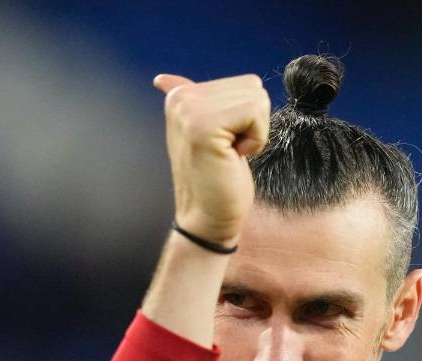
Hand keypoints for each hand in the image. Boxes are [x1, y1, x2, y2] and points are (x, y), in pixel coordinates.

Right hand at [153, 73, 270, 246]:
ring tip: (228, 154)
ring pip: (258, 100)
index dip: (247, 119)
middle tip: (227, 151)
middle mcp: (180, 97)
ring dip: (254, 133)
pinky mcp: (203, 125)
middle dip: (253, 123)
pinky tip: (231, 158)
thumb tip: (163, 79)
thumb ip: (196, 103)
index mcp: (180, 95)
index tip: (222, 144)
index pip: (246, 84)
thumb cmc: (216, 181)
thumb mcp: (207, 133)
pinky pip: (257, 114)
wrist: (207, 219)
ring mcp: (189, 110)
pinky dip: (255, 141)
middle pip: (254, 87)